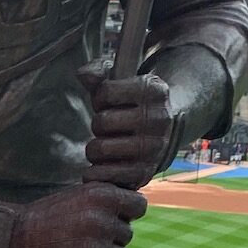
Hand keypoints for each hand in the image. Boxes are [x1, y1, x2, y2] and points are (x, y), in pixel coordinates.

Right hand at [6, 185, 146, 247]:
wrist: (10, 243)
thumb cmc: (42, 220)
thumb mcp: (75, 197)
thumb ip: (103, 201)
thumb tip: (131, 209)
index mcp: (100, 195)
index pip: (139, 206)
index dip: (127, 214)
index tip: (112, 220)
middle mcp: (101, 220)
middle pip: (127, 235)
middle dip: (110, 240)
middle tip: (84, 242)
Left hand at [83, 62, 174, 188]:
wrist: (164, 130)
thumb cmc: (133, 104)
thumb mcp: (121, 81)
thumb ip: (98, 72)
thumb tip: (83, 75)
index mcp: (153, 90)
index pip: (105, 93)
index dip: (100, 98)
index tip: (110, 102)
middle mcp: (157, 119)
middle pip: (101, 122)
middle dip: (98, 124)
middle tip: (109, 127)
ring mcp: (153, 148)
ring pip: (100, 149)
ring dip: (95, 149)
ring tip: (107, 145)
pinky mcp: (145, 172)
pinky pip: (107, 176)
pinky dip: (97, 172)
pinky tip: (103, 164)